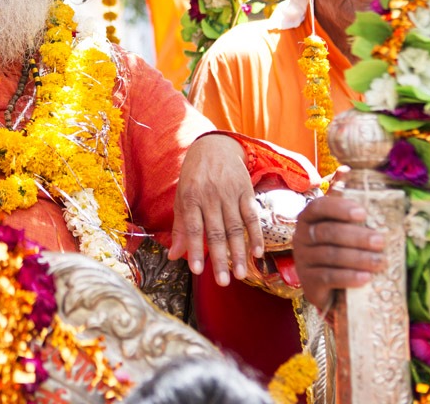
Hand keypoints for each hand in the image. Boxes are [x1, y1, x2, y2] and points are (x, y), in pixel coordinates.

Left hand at [170, 133, 263, 285]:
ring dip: (237, 252)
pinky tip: (256, 253)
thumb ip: (181, 228)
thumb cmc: (194, 177)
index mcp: (191, 197)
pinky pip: (252, 216)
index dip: (195, 249)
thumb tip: (173, 256)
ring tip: (239, 275)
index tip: (196, 271)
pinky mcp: (246, 191)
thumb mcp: (182, 198)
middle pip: (216, 231)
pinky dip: (255, 235)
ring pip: (235, 227)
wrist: (215, 147)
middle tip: (222, 282)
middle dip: (219, 259)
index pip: (194, 228)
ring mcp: (229, 193)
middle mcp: (210, 196)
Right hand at [293, 196, 385, 309]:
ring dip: (358, 258)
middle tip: (381, 241)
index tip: (363, 213)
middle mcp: (301, 237)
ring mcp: (303, 260)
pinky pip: (328, 277)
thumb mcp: (340, 225)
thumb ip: (342, 200)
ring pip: (330, 255)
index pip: (319, 207)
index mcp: (309, 218)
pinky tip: (366, 278)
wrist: (328, 286)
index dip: (340, 208)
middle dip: (357, 236)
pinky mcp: (309, 282)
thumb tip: (346, 169)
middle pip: (328, 233)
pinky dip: (349, 277)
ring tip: (381, 262)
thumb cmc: (338, 248)